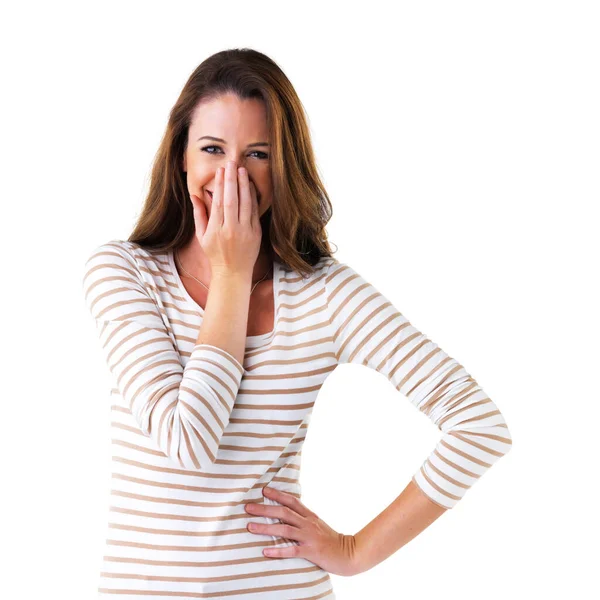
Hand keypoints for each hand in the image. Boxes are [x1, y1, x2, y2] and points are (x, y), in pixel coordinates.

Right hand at [189, 160, 261, 277]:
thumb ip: (199, 215)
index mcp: (216, 230)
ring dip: (244, 185)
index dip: (220, 185)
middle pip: (232, 200)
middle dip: (231, 180)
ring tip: (242, 170)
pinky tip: (250, 186)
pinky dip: (252, 198)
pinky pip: (254, 212)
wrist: (233, 273)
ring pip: (245, 204)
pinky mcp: (256, 233)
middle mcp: (231, 229)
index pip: (218, 202)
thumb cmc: (215, 254)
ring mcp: (245, 231)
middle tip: (231, 163)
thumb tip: (195, 195)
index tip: (220, 170)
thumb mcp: (202, 236)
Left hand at [245, 486, 358, 576]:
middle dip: (264, 509)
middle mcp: (308, 524)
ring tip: (250, 526)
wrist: (349, 554)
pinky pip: (292, 550)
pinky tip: (265, 551)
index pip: (292, 501)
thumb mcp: (318, 526)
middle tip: (247, 507)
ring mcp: (309, 537)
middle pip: (283, 512)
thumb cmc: (331, 541)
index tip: (263, 490)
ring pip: (284, 529)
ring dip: (266, 527)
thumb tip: (288, 515)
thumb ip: (304, 520)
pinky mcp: (311, 551)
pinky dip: (278, 550)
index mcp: (310, 516)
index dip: (277, 494)